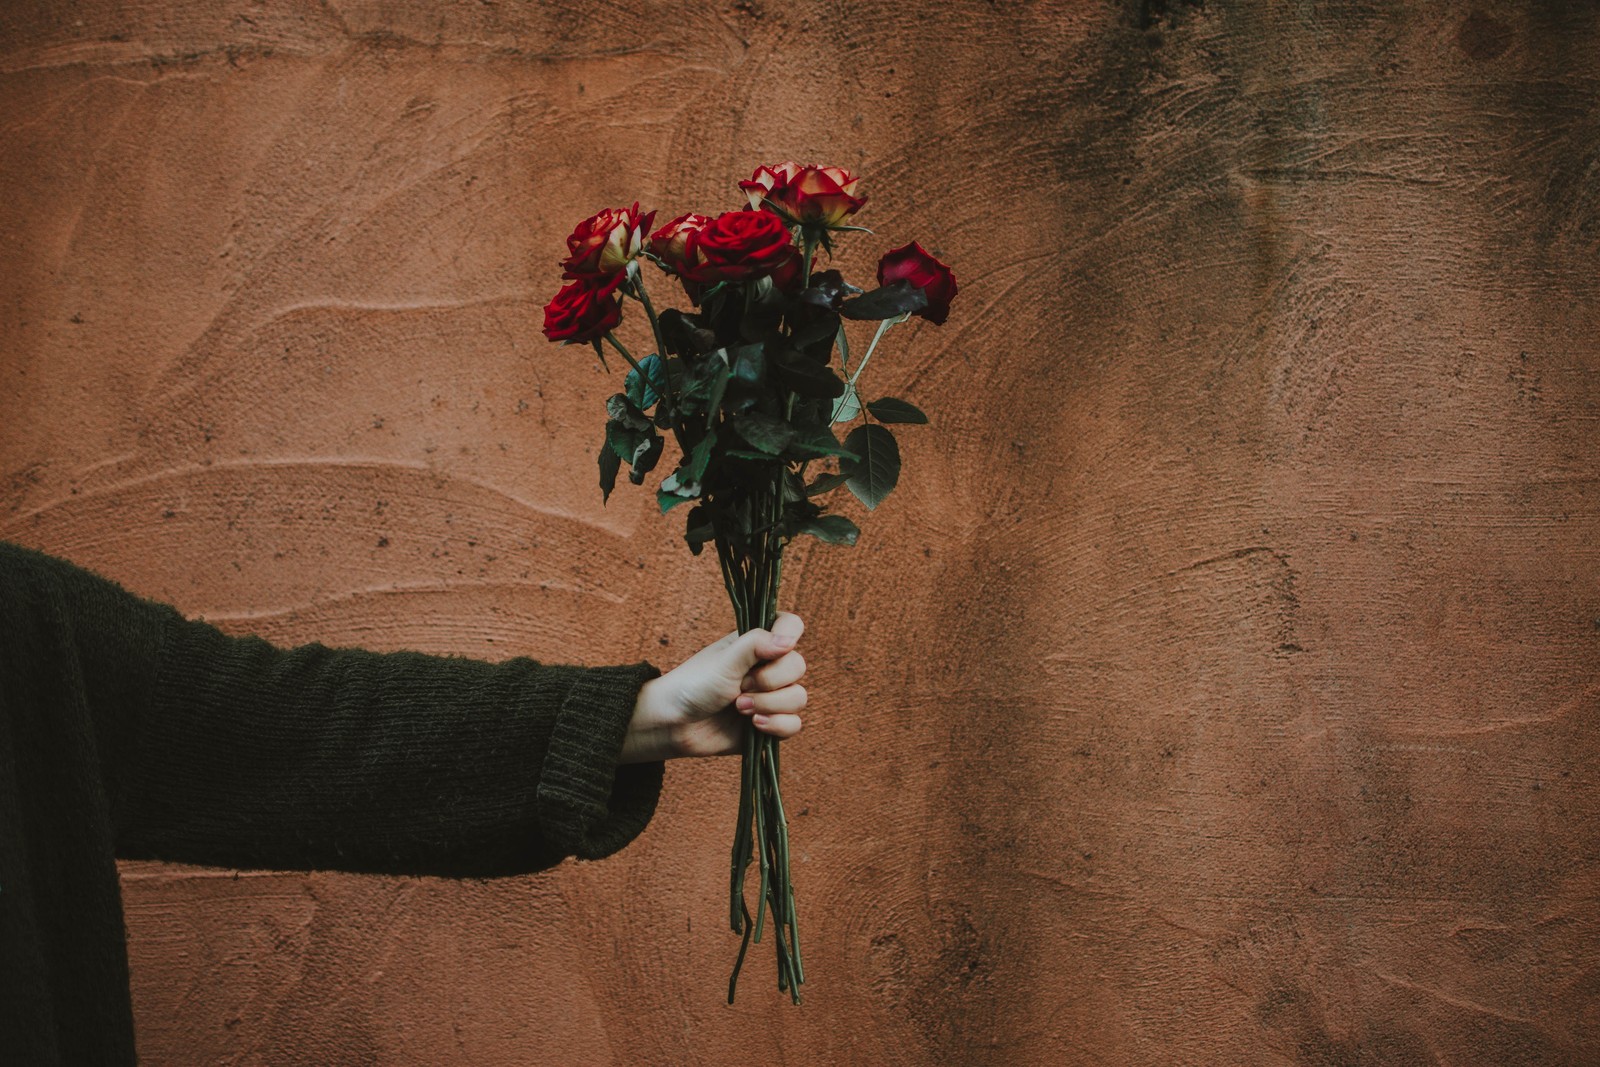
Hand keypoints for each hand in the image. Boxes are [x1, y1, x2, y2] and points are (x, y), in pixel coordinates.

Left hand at [619, 613, 807, 762]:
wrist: (674, 725)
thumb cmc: (693, 685)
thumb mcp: (724, 661)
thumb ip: (755, 645)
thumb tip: (789, 640)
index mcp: (757, 644)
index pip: (791, 626)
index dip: (790, 635)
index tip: (775, 649)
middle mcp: (767, 667)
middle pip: (798, 666)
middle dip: (770, 680)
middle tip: (741, 686)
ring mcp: (771, 697)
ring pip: (798, 698)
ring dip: (769, 704)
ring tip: (739, 708)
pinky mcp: (771, 724)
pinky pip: (794, 724)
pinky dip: (776, 725)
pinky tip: (753, 724)